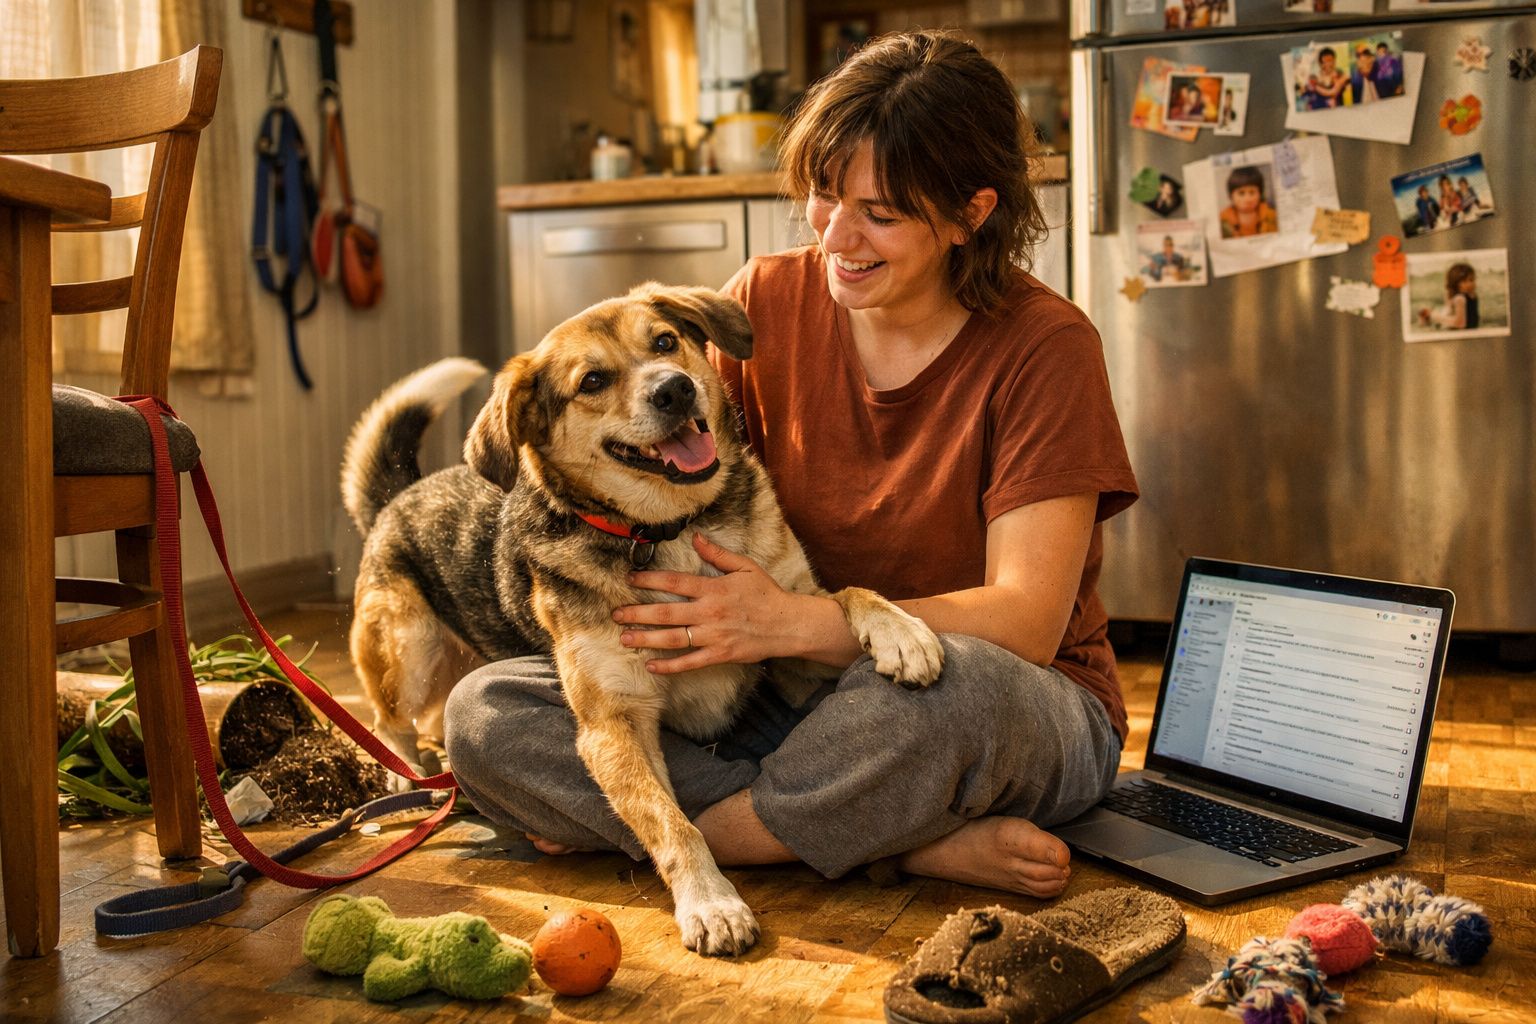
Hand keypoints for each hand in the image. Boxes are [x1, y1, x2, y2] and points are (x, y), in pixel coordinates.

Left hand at [614, 533, 818, 673]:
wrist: (788, 625)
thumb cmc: (766, 595)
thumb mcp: (745, 567)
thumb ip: (718, 554)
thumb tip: (695, 538)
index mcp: (714, 588)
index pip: (675, 582)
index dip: (649, 580)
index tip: (630, 579)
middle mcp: (710, 612)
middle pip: (666, 612)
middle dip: (637, 613)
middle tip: (615, 614)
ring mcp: (714, 635)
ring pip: (673, 638)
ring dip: (646, 639)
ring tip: (625, 638)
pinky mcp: (720, 654)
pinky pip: (690, 662)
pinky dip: (669, 666)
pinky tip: (651, 666)